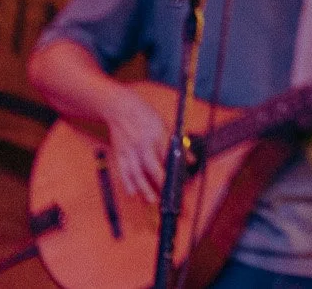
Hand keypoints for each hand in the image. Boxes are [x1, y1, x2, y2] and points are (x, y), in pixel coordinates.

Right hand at [102, 83, 170, 203]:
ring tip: (151, 201)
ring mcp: (130, 150)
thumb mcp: (166, 126)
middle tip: (166, 198)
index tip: (181, 183)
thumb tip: (191, 160)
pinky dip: (128, 184)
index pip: (169, 156)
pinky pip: (123, 172)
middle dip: (159, 184)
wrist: (121, 109)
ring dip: (143, 189)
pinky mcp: (120, 154)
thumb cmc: (146, 116)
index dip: (175, 171)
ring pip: (136, 173)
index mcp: (158, 135)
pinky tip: (133, 193)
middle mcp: (143, 144)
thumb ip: (179, 144)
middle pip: (152, 167)